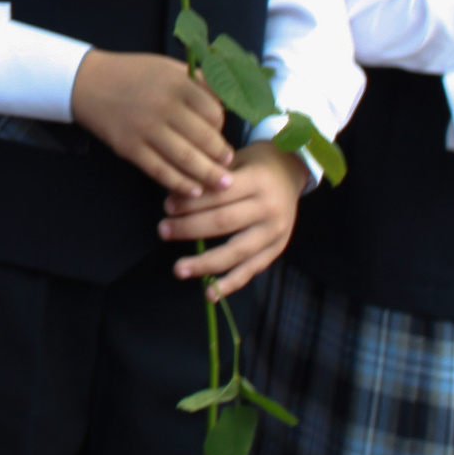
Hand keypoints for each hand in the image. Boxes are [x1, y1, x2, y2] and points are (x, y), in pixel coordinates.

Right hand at [70, 48, 232, 197]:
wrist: (86, 82)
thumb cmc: (132, 73)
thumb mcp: (167, 67)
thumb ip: (196, 82)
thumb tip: (225, 105)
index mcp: (177, 84)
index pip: (214, 113)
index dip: (222, 127)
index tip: (221, 135)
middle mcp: (164, 106)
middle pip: (205, 139)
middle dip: (221, 157)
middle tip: (229, 166)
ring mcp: (145, 129)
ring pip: (186, 158)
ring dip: (208, 175)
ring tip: (222, 184)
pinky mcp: (129, 147)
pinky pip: (160, 170)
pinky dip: (179, 183)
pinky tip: (193, 189)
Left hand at [163, 141, 306, 299]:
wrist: (290, 172)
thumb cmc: (253, 164)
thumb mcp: (233, 160)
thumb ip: (208, 177)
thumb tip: (173, 196)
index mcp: (257, 181)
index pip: (218, 195)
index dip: (192, 202)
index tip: (167, 207)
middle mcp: (269, 208)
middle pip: (224, 222)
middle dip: (189, 229)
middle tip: (163, 230)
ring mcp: (275, 232)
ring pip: (237, 251)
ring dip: (206, 263)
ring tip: (179, 269)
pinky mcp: (277, 249)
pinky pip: (252, 269)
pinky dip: (231, 284)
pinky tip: (210, 294)